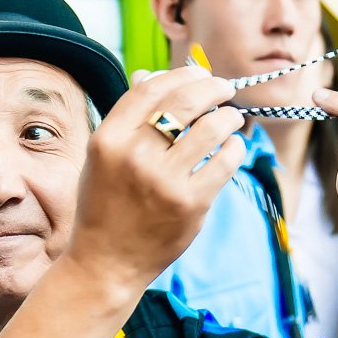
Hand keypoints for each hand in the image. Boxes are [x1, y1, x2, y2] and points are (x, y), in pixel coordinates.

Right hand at [67, 66, 245, 292]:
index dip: (181, 74)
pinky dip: (235, 147)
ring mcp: (164, 181)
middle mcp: (134, 156)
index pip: (151, 88)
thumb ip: (127, 119)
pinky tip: (233, 147)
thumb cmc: (105, 207)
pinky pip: (225, 161)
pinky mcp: (190, 204)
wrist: (106, 262)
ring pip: (212, 127)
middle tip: (225, 90)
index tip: (200, 75)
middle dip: (214, 87)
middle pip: (185, 100)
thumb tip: (152, 74)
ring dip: (229, 117)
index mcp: (108, 139)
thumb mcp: (102, 158)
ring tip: (232, 120)